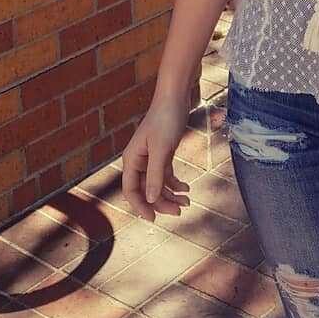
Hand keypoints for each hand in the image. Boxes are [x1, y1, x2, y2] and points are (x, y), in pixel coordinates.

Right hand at [120, 99, 191, 221]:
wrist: (175, 98)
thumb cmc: (165, 119)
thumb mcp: (162, 149)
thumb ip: (155, 174)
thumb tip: (150, 199)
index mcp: (132, 159)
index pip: (131, 190)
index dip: (140, 206)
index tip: (153, 219)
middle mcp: (139, 160)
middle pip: (146, 190)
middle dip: (161, 202)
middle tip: (179, 211)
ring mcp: (151, 157)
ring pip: (157, 184)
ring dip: (170, 194)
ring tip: (187, 202)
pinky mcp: (163, 153)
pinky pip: (165, 174)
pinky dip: (175, 183)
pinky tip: (186, 188)